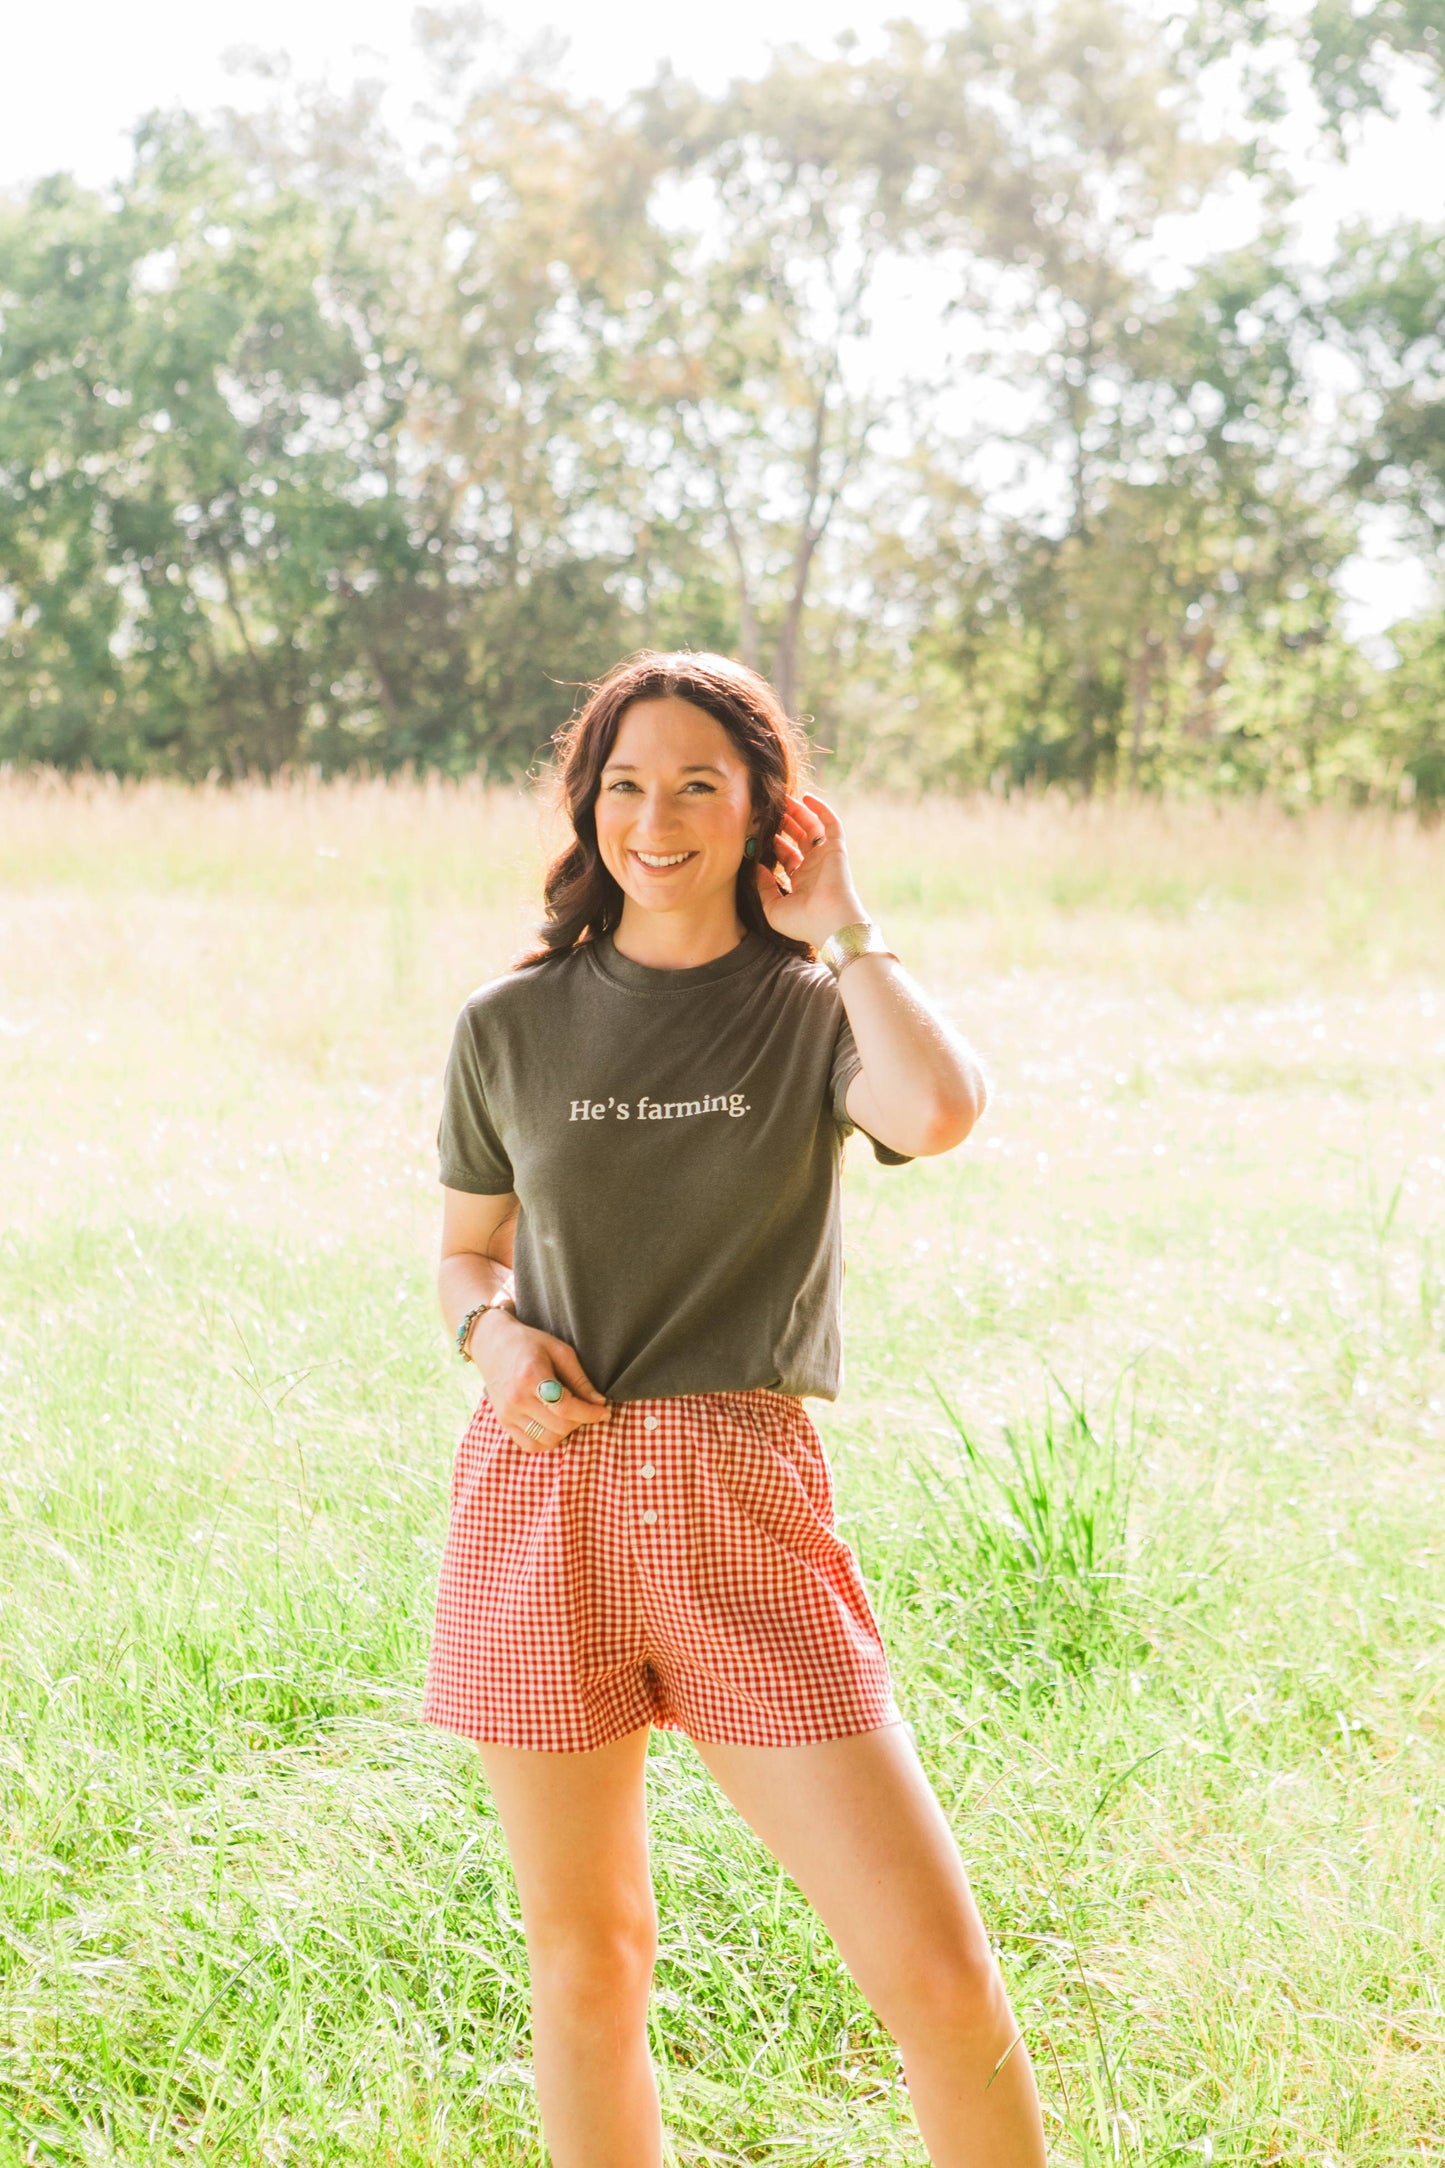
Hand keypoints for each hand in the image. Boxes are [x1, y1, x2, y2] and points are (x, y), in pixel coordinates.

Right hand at [469, 1309, 610, 1451]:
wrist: (493, 1344)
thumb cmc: (531, 1343)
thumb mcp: (560, 1351)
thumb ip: (580, 1379)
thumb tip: (599, 1403)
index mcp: (531, 1376)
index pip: (565, 1407)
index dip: (590, 1413)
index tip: (605, 1412)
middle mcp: (517, 1398)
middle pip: (559, 1426)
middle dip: (580, 1421)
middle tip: (587, 1409)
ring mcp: (507, 1413)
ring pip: (547, 1440)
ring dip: (565, 1432)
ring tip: (569, 1415)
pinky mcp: (503, 1422)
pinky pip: (531, 1445)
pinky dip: (547, 1440)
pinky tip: (553, 1424)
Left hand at [756, 791, 869, 950]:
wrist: (829, 924)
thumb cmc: (802, 922)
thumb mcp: (773, 908)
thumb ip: (763, 887)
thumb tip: (756, 867)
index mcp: (801, 883)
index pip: (788, 857)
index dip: (775, 843)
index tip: (760, 831)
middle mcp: (814, 868)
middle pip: (800, 839)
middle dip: (786, 824)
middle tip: (772, 810)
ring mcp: (826, 858)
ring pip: (813, 828)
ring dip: (800, 813)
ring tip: (784, 799)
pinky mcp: (836, 849)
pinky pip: (831, 824)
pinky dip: (821, 810)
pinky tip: (807, 798)